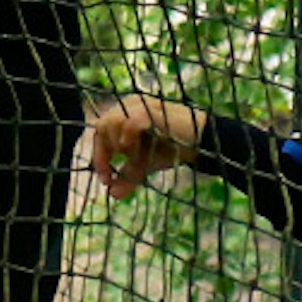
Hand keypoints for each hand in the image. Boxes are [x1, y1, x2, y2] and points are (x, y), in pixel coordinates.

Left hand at [88, 94, 204, 198]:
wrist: (202, 144)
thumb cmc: (172, 149)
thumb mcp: (145, 164)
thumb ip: (128, 175)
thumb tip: (113, 195)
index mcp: (124, 114)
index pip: (100, 132)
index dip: (99, 156)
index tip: (105, 179)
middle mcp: (129, 105)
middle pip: (102, 126)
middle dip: (105, 153)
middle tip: (115, 173)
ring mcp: (141, 106)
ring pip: (112, 122)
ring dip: (119, 146)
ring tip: (135, 159)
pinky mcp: (153, 111)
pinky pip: (130, 124)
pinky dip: (129, 140)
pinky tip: (137, 153)